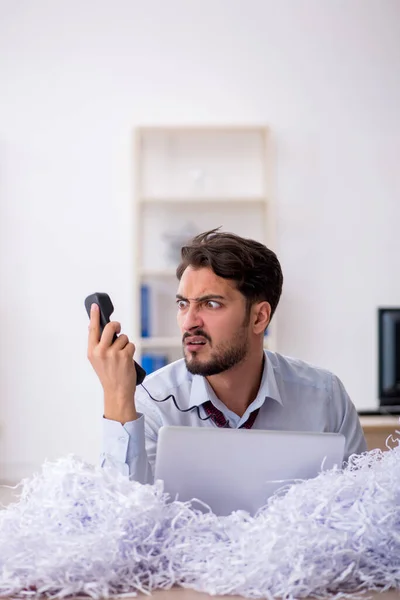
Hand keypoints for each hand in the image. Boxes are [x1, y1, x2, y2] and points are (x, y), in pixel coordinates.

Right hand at [87, 303, 137, 422]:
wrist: (117, 391)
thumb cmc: (108, 375)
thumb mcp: (97, 360)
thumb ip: (98, 345)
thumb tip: (100, 329)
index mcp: (92, 351)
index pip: (92, 330)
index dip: (94, 316)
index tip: (95, 306)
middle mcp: (101, 351)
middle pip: (110, 327)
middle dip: (116, 325)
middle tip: (117, 327)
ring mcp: (113, 353)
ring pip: (123, 337)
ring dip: (125, 344)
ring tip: (121, 356)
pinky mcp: (124, 356)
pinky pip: (131, 345)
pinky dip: (131, 350)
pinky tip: (127, 359)